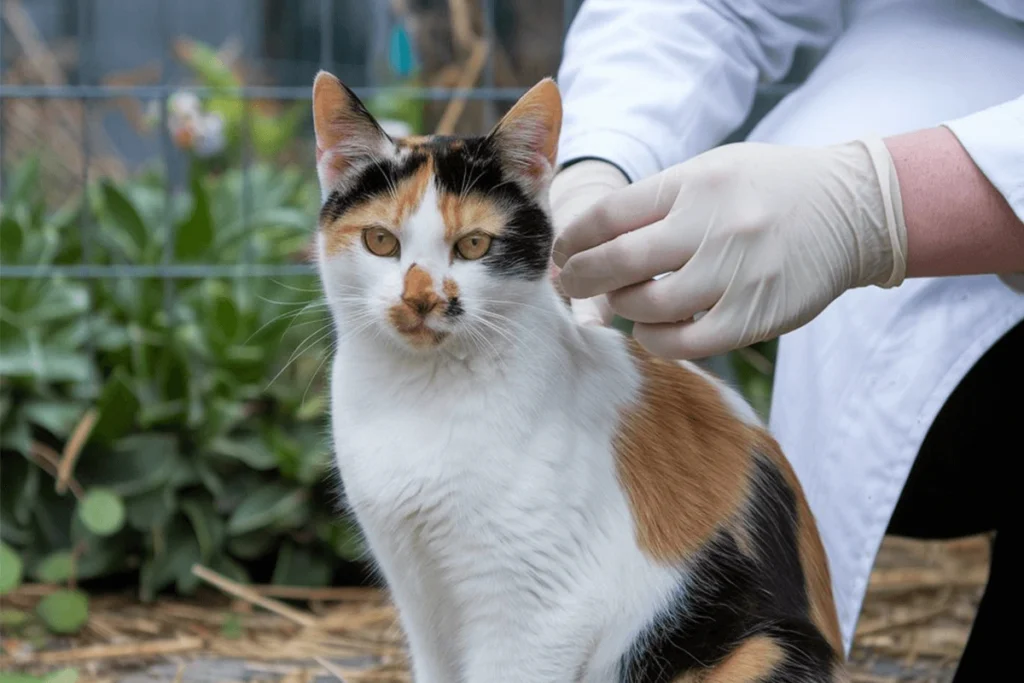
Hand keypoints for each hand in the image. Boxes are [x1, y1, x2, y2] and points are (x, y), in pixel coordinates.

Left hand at [552, 138, 907, 357]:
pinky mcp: (756, 315)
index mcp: (696, 183)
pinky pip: (685, 343)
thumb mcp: (710, 171)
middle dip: (581, 277)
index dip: (573, 240)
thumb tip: (586, 243)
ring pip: (648, 306)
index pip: (608, 216)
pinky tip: (650, 328)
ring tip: (621, 300)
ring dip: (621, 307)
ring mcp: (737, 273)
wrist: (851, 209)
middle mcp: (715, 226)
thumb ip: (654, 203)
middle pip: (619, 262)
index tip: (563, 253)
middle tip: (570, 284)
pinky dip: (655, 339)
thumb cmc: (766, 189)